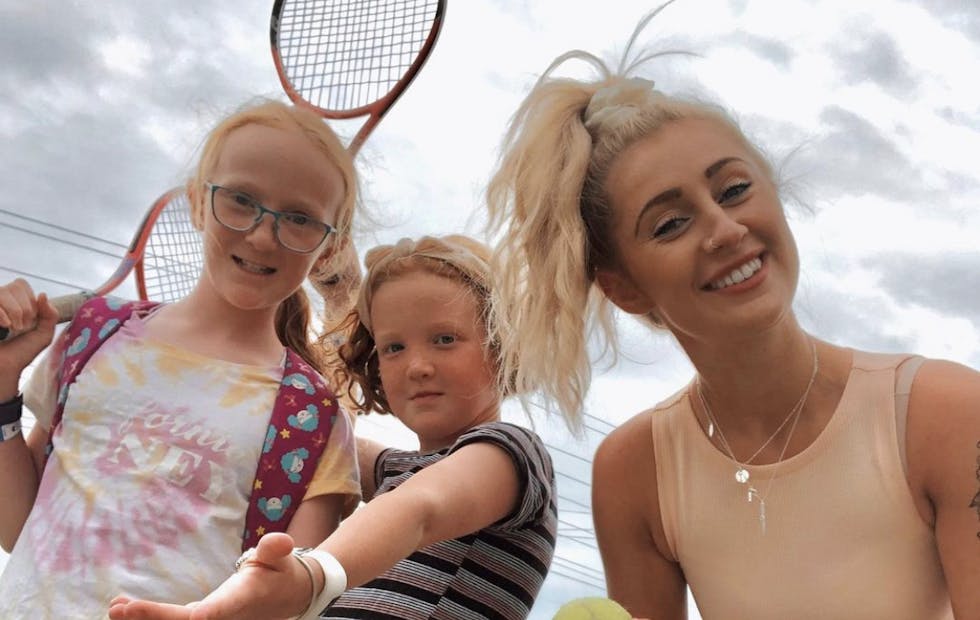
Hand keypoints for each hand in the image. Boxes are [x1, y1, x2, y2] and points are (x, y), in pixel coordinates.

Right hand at [0, 280, 57, 394]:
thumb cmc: (22, 352)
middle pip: (14, 286)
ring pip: (2, 293)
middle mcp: (0, 301)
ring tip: (13, 328)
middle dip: (24, 308)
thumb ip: (50, 314)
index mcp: (14, 301)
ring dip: (14, 312)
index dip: (29, 301)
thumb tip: (42, 295)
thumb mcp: (44, 333)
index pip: (21, 285)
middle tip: (21, 327)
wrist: (4, 368)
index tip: (30, 320)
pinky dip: (1, 314)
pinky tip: (4, 326)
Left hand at [107, 533, 313, 619]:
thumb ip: (275, 549)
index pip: (224, 609)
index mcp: (243, 598)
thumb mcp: (279, 558)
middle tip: (123, 608)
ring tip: (115, 608)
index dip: (210, 614)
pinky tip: (122, 610)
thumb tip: (281, 541)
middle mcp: (224, 617)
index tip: (194, 617)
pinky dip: (148, 618)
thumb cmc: (277, 573)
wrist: (283, 598)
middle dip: (155, 618)